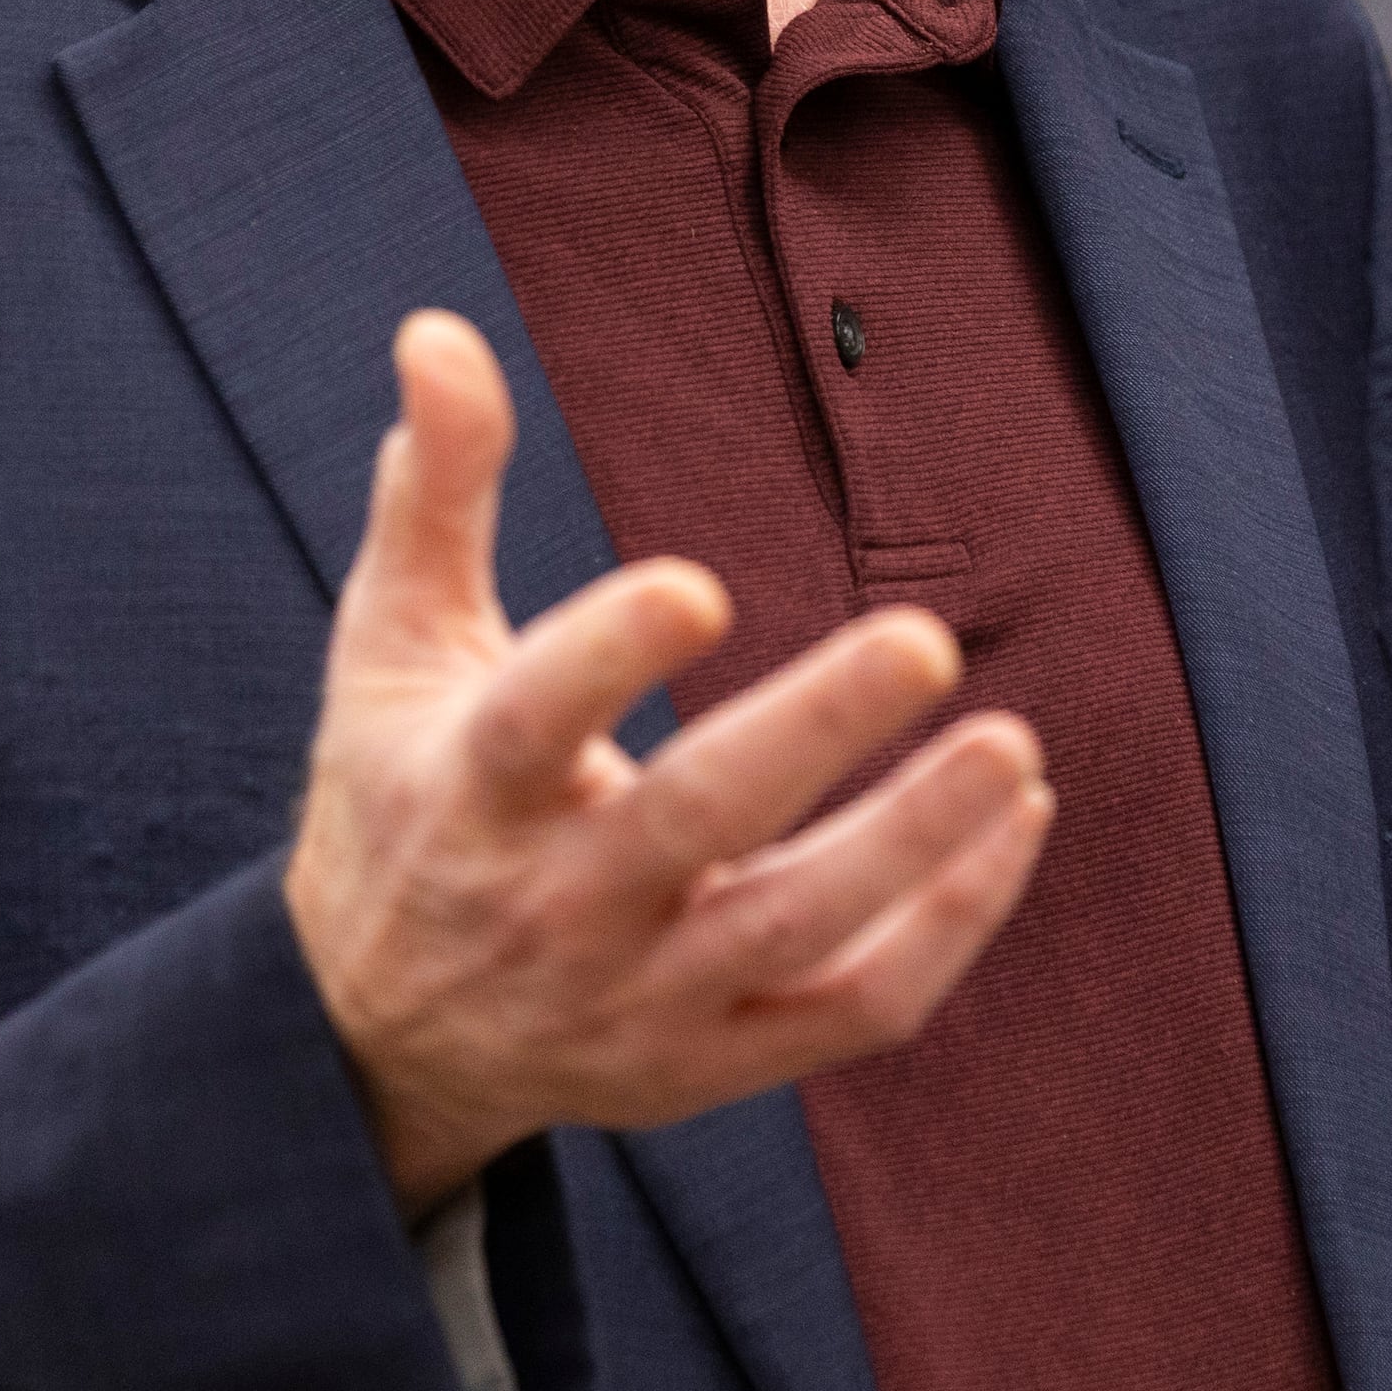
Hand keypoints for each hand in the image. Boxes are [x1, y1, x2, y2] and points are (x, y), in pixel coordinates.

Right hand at [283, 309, 1052, 1214]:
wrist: (374, 1041)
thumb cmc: (403, 794)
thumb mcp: (394, 644)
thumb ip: (437, 489)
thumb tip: (437, 329)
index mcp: (468, 788)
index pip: (533, 723)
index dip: (609, 655)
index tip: (697, 585)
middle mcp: (553, 904)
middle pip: (692, 825)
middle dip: (814, 734)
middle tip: (928, 639)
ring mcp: (639, 999)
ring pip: (796, 931)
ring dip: (916, 844)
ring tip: (1017, 748)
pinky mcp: (712, 1061)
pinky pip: (853, 1011)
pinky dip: (950, 927)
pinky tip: (1017, 821)